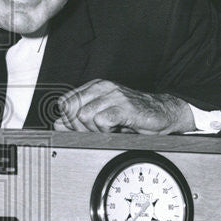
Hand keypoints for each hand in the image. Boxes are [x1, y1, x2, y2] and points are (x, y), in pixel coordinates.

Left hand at [52, 80, 194, 134]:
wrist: (162, 114)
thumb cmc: (133, 116)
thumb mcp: (101, 117)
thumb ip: (78, 120)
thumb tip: (57, 124)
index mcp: (94, 87)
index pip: (65, 102)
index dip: (68, 119)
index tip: (81, 129)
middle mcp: (103, 87)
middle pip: (71, 109)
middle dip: (78, 127)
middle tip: (94, 133)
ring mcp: (114, 95)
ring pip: (84, 116)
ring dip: (93, 130)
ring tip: (107, 131)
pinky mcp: (124, 106)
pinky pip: (101, 120)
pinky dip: (105, 131)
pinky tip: (115, 130)